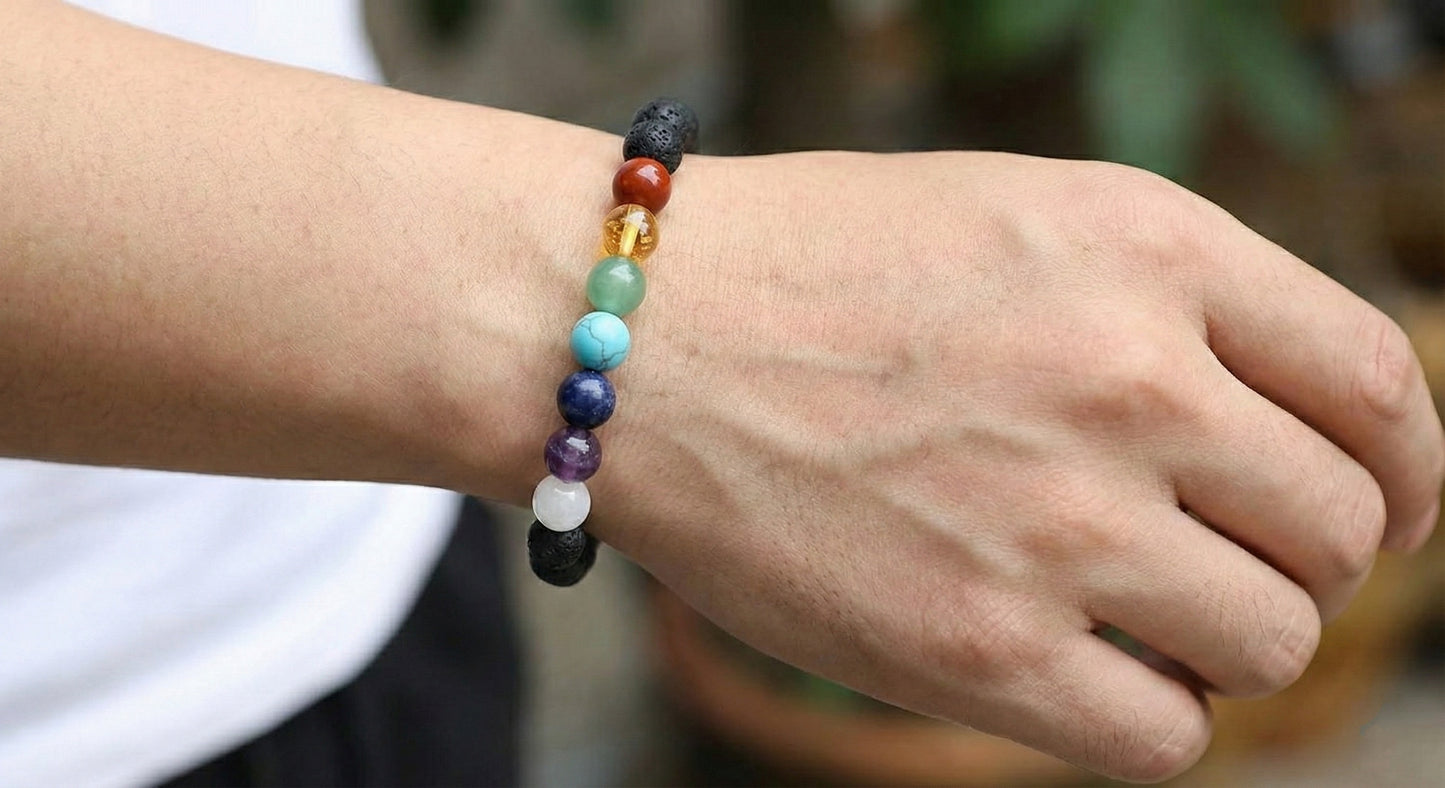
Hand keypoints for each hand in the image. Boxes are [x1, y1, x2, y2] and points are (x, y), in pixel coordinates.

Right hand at [587, 151, 1443, 780]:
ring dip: (1220, 638)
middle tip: (1222, 561)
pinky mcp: (977, 650)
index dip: (1410, 467)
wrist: (632, 338)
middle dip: (1302, 558)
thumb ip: (1173, 305)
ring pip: (1270, 643)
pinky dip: (1144, 712)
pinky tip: (1072, 662)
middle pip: (1340, 530)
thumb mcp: (1019, 218)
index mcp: (1147, 248)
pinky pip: (1164, 735)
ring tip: (1126, 608)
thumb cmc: (812, 271)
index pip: (1377, 384)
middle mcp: (1125, 378)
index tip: (1389, 511)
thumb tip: (1293, 433)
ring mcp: (1057, 522)